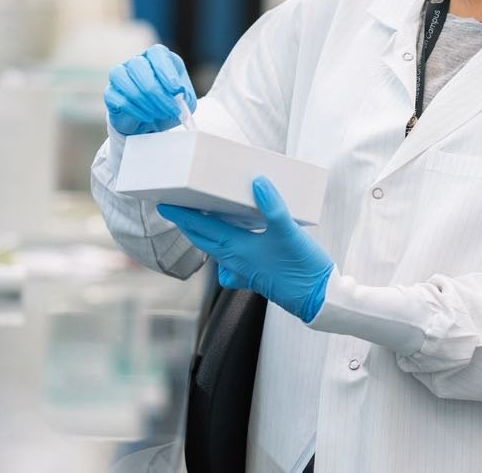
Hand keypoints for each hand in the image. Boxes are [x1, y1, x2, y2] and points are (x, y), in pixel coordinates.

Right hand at [104, 44, 197, 135]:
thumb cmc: (170, 104)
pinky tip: (147, 117)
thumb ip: (184, 95)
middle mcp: (137, 62)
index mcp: (158, 56)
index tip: (176, 90)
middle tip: (170, 109)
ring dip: (144, 100)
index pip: (157, 52)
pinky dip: (134, 110)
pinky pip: (117, 98)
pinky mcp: (111, 93)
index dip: (166, 70)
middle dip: (157, 92)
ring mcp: (120, 76)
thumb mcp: (185, 100)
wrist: (153, 122)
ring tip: (159, 114)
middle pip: (139, 66)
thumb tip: (178, 92)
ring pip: (123, 79)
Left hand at [157, 176, 333, 322]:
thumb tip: (257, 183)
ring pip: (215, 251)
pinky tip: (236, 247)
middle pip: (203, 240)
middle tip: (177, 210)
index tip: (165, 205)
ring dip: (205, 236)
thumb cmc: (301, 267)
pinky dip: (226, 251)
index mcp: (237, 249)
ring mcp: (243, 271)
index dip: (183, 216)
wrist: (316, 297)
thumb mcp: (288, 232)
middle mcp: (235, 261)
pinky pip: (230, 263)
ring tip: (204, 221)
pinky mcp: (254, 277)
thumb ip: (272, 206)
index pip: (202, 228)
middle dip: (188, 225)